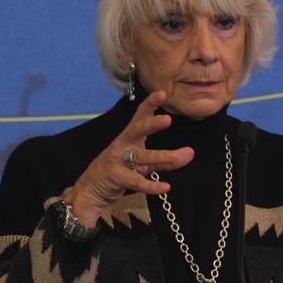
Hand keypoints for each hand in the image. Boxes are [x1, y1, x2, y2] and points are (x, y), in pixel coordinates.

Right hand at [65, 90, 194, 225]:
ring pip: (140, 156)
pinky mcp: (117, 178)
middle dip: (151, 124)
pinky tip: (166, 187)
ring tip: (176, 157)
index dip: (150, 104)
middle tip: (168, 119)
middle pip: (137, 131)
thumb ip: (167, 160)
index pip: (140, 117)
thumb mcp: (144, 164)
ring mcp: (118, 161)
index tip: (162, 93)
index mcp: (130, 138)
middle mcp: (123, 145)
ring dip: (159, 156)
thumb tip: (190, 153)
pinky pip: (137, 181)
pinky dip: (152, 186)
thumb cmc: (120, 171)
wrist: (91, 189)